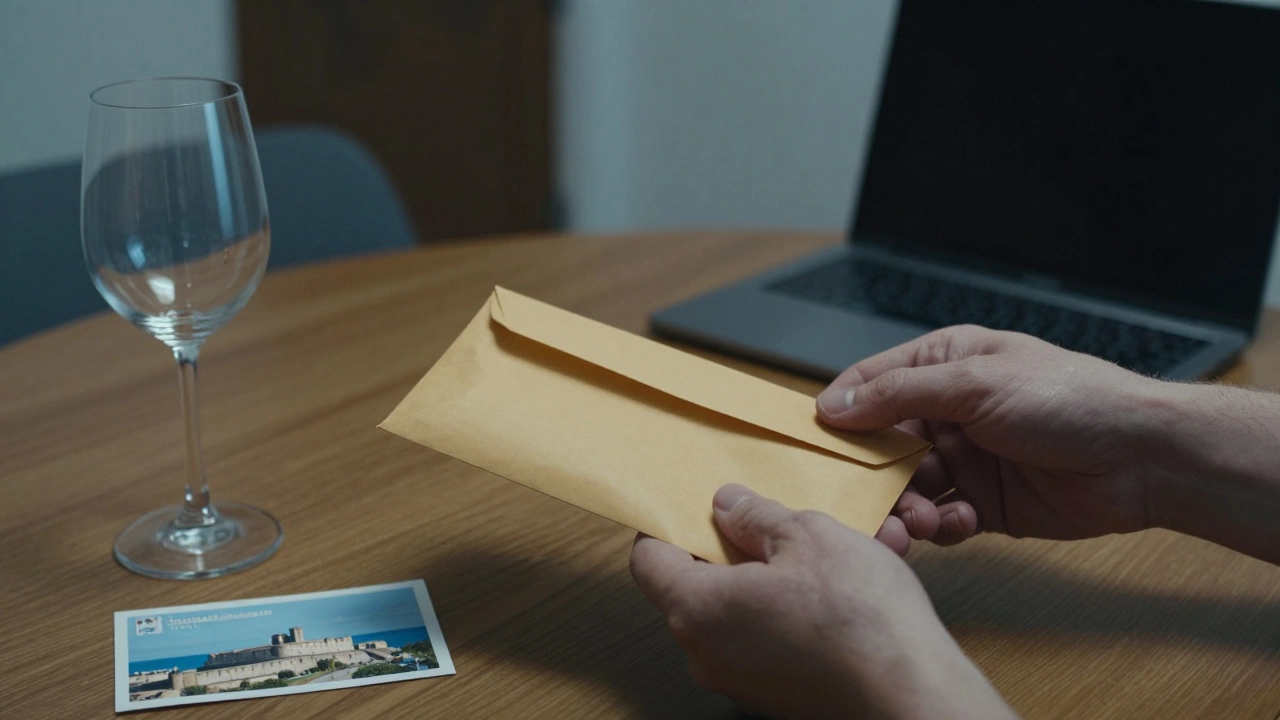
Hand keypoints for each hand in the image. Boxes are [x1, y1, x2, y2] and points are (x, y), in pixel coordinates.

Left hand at [630, 484, 1013, 719]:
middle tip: (764, 522)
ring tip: (813, 554)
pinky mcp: (774, 696)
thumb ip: (756, 516)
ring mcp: (738, 681)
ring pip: (733, 614)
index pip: (648, 560)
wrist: (911, 695)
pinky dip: (784, 613)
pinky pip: (762, 641)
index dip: (665, 525)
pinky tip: (830, 594)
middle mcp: (705, 653)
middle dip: (726, 549)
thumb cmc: (859, 618)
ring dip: (764, 580)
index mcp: (696, 609)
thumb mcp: (807, 535)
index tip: (689, 505)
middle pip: (691, 587)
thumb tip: (728, 506)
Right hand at [818, 326, 1174, 553]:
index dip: (840, 410)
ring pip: (906, 487)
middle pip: (881, 444)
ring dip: (905, 506)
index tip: (813, 442)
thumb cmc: (1071, 398)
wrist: (1142, 459)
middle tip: (861, 501)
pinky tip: (960, 522)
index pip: (871, 383)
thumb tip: (835, 403)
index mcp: (944, 364)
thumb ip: (899, 394)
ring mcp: (966, 458)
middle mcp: (949, 411)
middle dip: (870, 474)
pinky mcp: (985, 503)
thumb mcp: (974, 383)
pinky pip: (941, 518)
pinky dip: (941, 525)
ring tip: (917, 521)